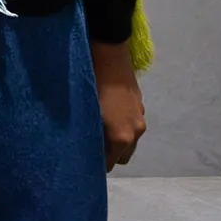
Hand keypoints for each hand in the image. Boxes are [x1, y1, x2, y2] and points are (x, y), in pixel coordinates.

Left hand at [92, 39, 146, 167]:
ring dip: (116, 140)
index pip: (109, 164)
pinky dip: (122, 126)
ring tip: (98, 127)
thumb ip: (87, 134)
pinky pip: (132, 125)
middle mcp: (135, 132)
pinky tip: (108, 113)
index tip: (83, 159)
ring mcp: (140, 118)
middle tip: (89, 143)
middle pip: (122, 156)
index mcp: (120, 137)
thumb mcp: (85, 113)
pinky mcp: (140, 105)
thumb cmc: (90, 84)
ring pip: (129, 141)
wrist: (108, 56)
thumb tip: (80, 148)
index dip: (96, 164)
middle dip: (108, 154)